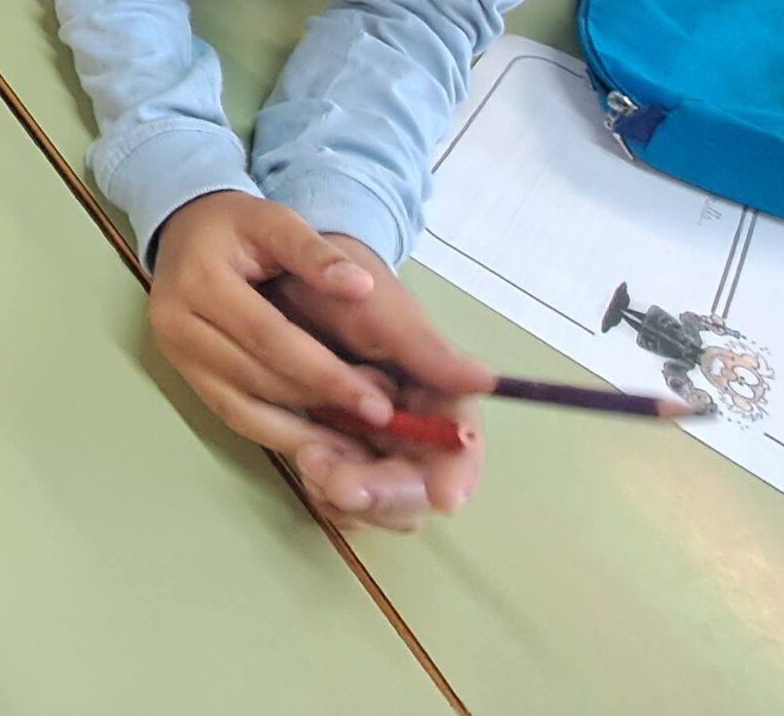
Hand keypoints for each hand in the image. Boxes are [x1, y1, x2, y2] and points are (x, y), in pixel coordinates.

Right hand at [148, 193, 488, 530]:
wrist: (183, 230)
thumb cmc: (235, 224)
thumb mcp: (274, 219)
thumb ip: (316, 253)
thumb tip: (362, 286)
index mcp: (200, 282)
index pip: (270, 337)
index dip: (326, 373)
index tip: (380, 404)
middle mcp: (177, 325)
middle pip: (258, 378)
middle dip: (322, 403)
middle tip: (381, 423)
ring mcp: (176, 356)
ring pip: (243, 409)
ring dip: (302, 434)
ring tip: (359, 451)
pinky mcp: (185, 376)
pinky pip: (233, 416)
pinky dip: (277, 435)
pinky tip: (319, 446)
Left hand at [272, 236, 490, 530]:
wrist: (295, 280)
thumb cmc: (347, 288)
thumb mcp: (384, 310)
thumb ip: (429, 350)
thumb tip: (488, 380)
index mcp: (437, 396)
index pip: (460, 448)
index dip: (457, 474)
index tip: (445, 497)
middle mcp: (412, 430)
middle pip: (416, 487)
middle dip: (382, 492)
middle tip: (336, 483)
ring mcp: (374, 445)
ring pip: (380, 502)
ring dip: (350, 497)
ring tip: (310, 461)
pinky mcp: (338, 453)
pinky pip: (343, 498)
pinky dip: (328, 495)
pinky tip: (305, 468)